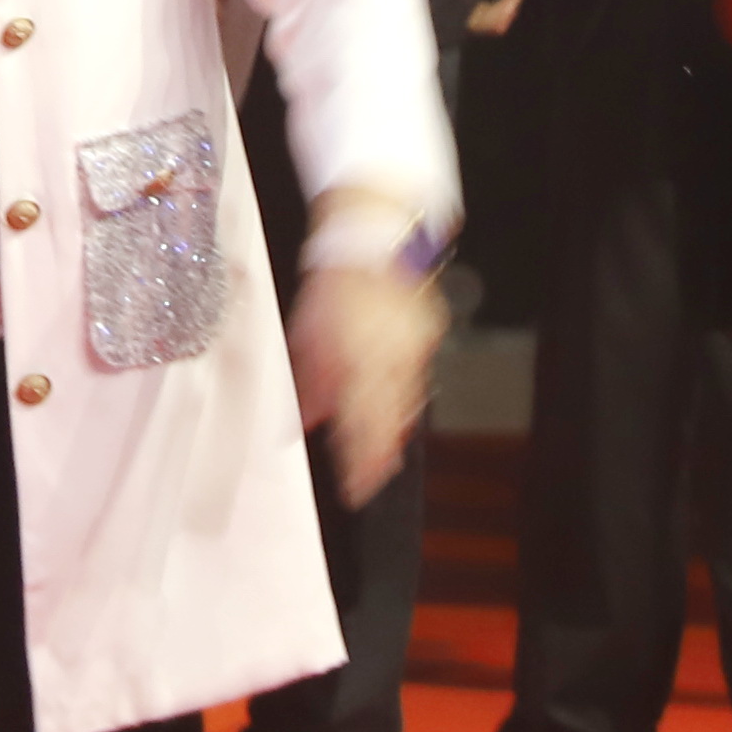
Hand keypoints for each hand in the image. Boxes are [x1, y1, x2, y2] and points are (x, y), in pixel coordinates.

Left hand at [293, 255, 446, 502]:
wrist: (370, 244)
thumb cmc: (333, 286)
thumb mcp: (308, 334)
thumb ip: (311, 382)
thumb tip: (304, 421)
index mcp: (359, 356)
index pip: (360, 422)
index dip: (358, 459)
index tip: (354, 487)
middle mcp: (392, 356)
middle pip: (387, 419)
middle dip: (377, 456)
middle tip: (368, 484)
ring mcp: (414, 346)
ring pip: (406, 402)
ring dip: (391, 433)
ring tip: (381, 462)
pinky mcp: (427, 335)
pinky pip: (415, 379)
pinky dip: (404, 403)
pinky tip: (397, 420)